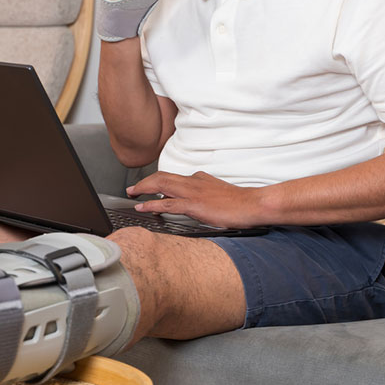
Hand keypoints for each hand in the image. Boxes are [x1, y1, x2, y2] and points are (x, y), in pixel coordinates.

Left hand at [126, 171, 266, 228]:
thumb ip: (203, 194)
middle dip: (144, 182)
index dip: (156, 182)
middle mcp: (193, 182)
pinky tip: (142, 207)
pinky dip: (151, 205)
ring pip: (160, 185)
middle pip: (162, 177)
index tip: (148, 187)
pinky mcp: (194, 205)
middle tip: (132, 189)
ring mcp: (193, 192)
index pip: (172, 177)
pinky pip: (167, 204)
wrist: (252, 204)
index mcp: (199, 179)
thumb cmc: (239, 203)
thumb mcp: (217, 193)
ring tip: (132, 194)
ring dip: (143, 189)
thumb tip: (192, 201)